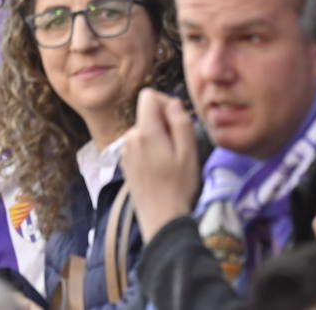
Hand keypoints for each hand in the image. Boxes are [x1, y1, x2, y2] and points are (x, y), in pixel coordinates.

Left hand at [120, 89, 198, 241]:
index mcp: (145, 132)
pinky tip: (161, 170)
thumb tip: (172, 102)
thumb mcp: (189, 151)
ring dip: (158, 137)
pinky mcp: (126, 165)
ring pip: (145, 130)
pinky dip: (151, 149)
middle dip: (164, 122)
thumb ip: (180, 121)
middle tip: (180, 146)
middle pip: (147, 113)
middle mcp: (130, 138)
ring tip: (171, 161)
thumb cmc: (179, 186)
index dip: (166, 101)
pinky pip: (140, 145)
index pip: (148, 95)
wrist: (161, 219)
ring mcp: (126, 152)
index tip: (178, 120)